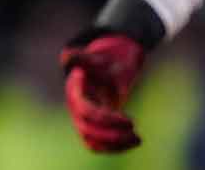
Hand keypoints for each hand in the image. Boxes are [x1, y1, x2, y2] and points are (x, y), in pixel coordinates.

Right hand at [59, 33, 145, 152]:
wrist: (103, 71)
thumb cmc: (101, 63)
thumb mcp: (96, 58)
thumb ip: (82, 57)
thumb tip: (66, 56)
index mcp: (75, 91)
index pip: (85, 111)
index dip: (105, 119)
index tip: (129, 119)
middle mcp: (75, 108)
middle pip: (87, 129)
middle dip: (112, 134)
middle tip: (135, 129)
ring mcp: (82, 120)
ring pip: (91, 141)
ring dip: (113, 144)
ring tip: (137, 139)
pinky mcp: (91, 128)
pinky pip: (97, 145)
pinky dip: (113, 148)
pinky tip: (132, 142)